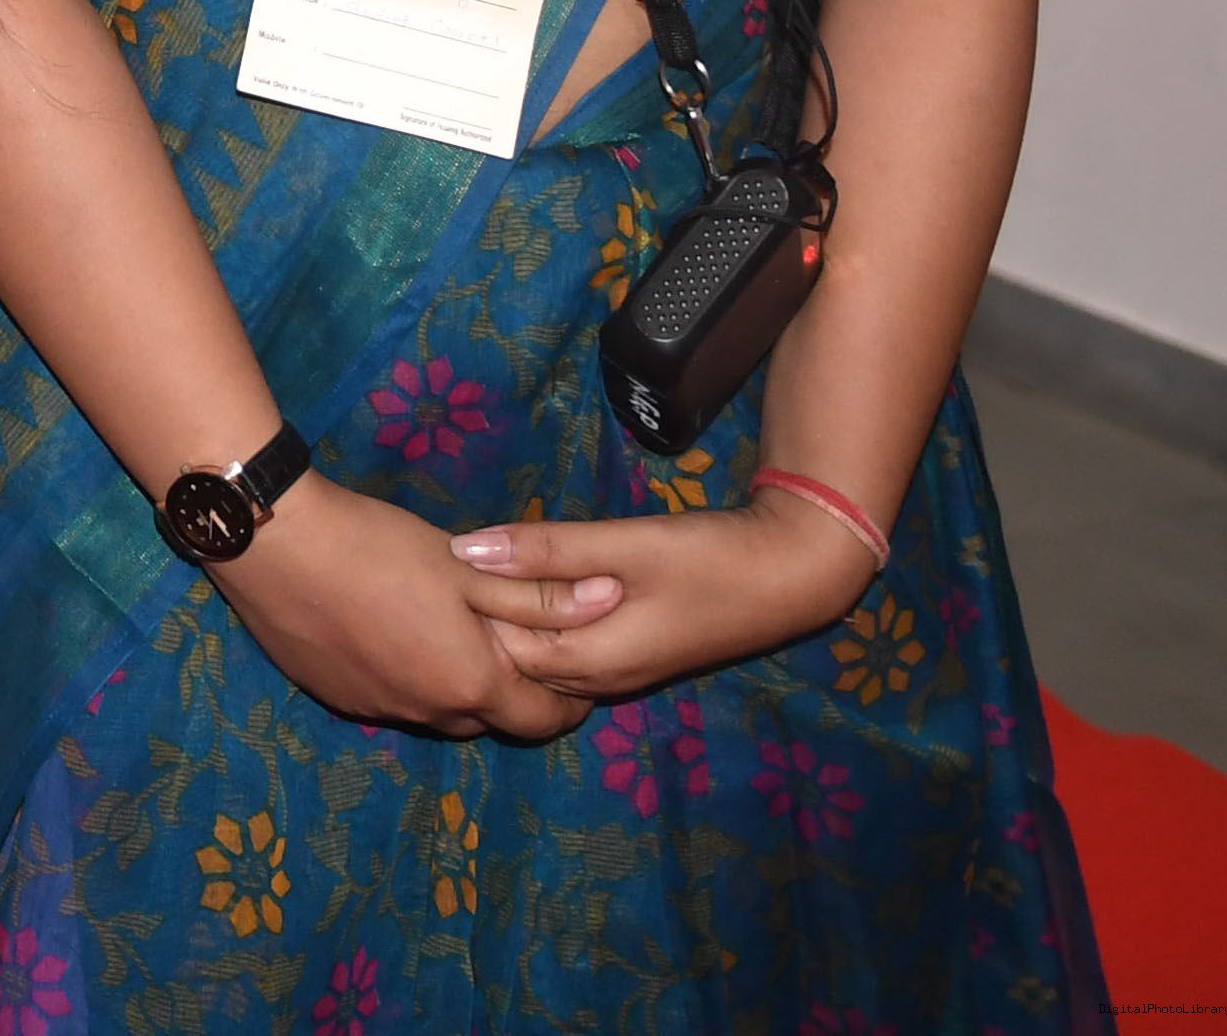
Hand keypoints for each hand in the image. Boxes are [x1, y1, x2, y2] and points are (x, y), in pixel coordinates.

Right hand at [206, 477, 615, 741]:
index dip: (568, 700)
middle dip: (509, 688)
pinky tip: (386, 626)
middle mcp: (427, 713)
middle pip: (489, 718)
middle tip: (507, 638)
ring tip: (444, 627)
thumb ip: (537, 594)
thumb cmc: (378, 547)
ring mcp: (377, 709)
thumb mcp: (465, 565)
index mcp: (470, 684)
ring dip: (453, 682)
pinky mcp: (334, 697)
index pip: (544, 720)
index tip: (571, 666)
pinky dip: (405, 674)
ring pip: (436, 709)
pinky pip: (390, 698)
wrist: (273, 544)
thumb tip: (610, 599)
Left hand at [454, 499, 874, 703]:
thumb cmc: (708, 561)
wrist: (789, 575)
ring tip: (476, 569)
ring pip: (540, 654)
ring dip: (509, 616)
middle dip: (479, 616)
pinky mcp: (630, 652)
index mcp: (591, 662)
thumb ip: (546, 549)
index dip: (465, 606)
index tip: (437, 561)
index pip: (498, 649)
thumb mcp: (625, 546)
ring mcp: (616, 671)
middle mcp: (598, 680)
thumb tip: (463, 549)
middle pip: (514, 659)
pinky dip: (539, 619)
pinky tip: (524, 583)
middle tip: (444, 563)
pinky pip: (565, 646)